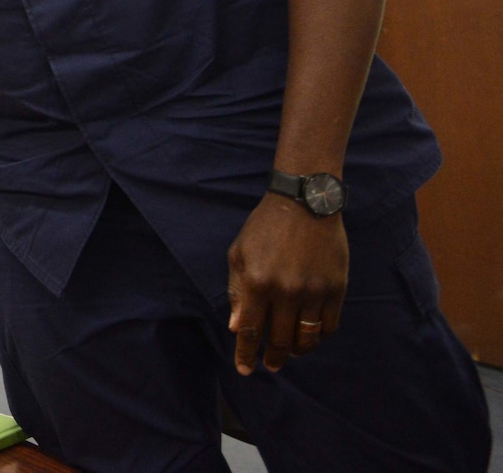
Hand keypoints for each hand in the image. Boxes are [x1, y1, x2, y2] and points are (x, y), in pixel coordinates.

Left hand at [226, 194, 347, 374]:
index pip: (251, 331)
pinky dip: (319, 337)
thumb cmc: (265, 227)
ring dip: (297, 351)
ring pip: (307, 338)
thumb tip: (238, 327)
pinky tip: (311, 337)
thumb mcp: (239, 253)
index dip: (246, 354)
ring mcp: (314, 291)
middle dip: (273, 357)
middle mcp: (286, 291)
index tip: (244, 370)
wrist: (305, 204)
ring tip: (290, 353)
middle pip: (279, 339)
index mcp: (258, 283)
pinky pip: (329, 325)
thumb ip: (237, 291)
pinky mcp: (336, 288)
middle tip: (270, 366)